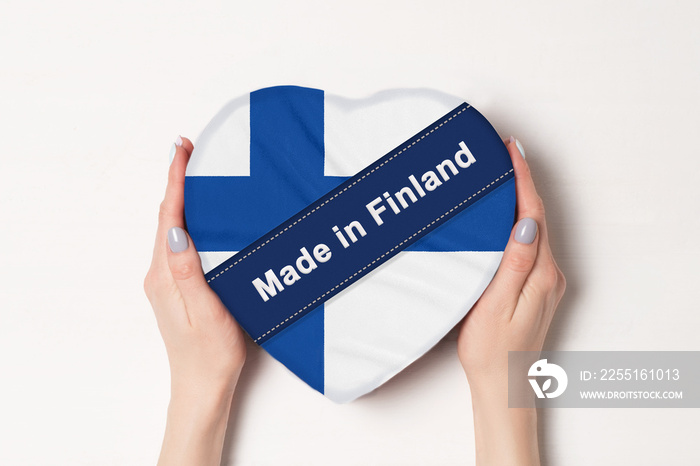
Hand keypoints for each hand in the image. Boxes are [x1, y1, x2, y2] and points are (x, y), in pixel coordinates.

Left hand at [144, 137, 246, 465]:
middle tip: (190, 150)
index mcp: (166, 275)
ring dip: (183, 198)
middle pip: (167, 217)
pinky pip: (181, 243)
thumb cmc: (210, 354)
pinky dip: (189, 219)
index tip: (181, 149)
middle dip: (177, 181)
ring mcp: (167, 280)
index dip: (175, 180)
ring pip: (173, 228)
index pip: (169, 217)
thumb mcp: (206, 311)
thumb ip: (189, 270)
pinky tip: (203, 214)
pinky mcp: (178, 286)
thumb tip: (176, 229)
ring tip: (198, 173)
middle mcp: (161, 273)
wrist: (203, 386)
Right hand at [457, 137, 565, 464]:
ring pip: (531, 227)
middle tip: (502, 153)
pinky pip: (526, 243)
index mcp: (540, 273)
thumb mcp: (496, 305)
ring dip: (518, 198)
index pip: (532, 213)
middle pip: (536, 215)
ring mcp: (542, 280)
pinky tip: (501, 215)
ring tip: (500, 174)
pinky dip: (515, 220)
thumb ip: (514, 263)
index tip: (511, 150)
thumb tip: (527, 222)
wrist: (502, 387)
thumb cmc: (492, 352)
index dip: (522, 179)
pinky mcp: (533, 286)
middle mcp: (548, 273)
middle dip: (521, 180)